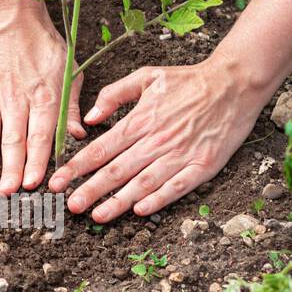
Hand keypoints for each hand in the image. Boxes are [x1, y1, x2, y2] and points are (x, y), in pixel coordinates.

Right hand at [0, 2, 85, 194]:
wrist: (8, 12)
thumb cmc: (42, 43)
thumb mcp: (68, 70)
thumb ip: (72, 106)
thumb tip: (77, 135)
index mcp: (44, 95)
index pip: (40, 135)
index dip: (36, 161)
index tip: (33, 183)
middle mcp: (16, 97)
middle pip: (14, 140)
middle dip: (11, 170)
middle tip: (8, 194)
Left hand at [47, 59, 267, 222]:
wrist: (234, 84)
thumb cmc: (189, 80)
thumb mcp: (147, 76)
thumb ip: (114, 94)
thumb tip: (90, 117)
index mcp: (140, 120)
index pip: (101, 148)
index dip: (77, 167)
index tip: (58, 182)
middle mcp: (156, 141)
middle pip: (117, 170)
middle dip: (91, 190)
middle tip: (71, 206)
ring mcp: (179, 155)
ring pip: (142, 183)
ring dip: (118, 201)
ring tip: (97, 215)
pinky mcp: (202, 166)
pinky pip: (176, 187)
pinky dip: (158, 200)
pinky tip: (140, 211)